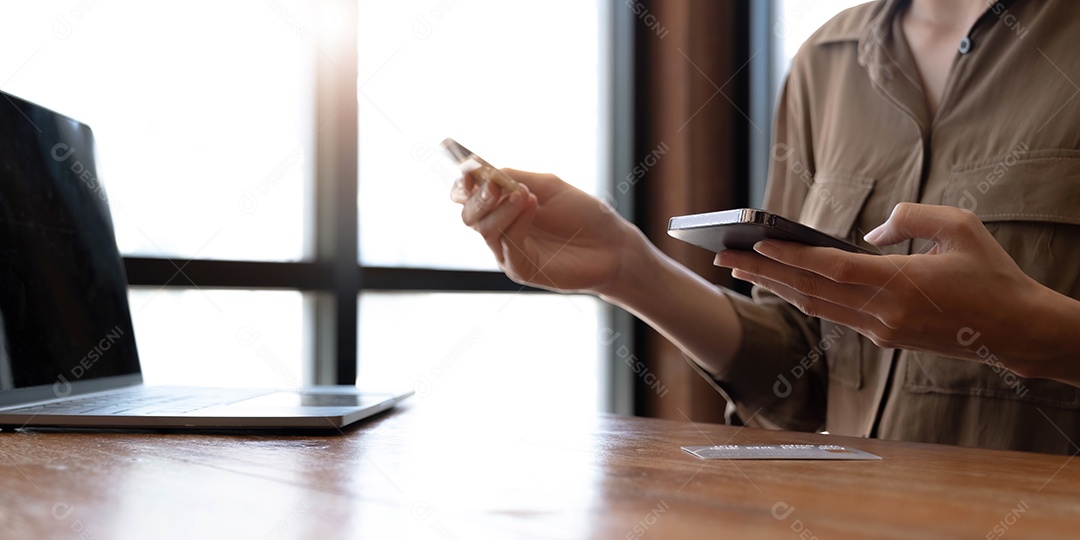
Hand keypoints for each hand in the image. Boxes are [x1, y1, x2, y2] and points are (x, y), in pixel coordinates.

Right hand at [451, 168, 646, 293]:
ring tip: (525, 194)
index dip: (463, 184)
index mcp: (503, 208)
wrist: (612, 244)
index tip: (471, 170)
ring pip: (486, 229)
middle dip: (479, 197)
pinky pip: (508, 246)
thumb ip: (513, 177)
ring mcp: (509, 252)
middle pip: (469, 215)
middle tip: (495, 184)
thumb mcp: (547, 186)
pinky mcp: (522, 269)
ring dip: (502, 207)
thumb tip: (480, 171)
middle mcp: (501, 230)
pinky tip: (532, 207)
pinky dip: (516, 223)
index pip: (467, 198)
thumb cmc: (583, 214)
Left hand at [714, 203, 1055, 376]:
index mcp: (899, 285)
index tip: (754, 244)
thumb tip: (870, 235)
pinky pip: (834, 315)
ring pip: (815, 307)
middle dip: (761, 273)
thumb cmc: (992, 274)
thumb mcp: (960, 226)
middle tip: (722, 256)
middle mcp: (883, 314)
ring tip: (740, 269)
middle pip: (808, 291)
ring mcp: (881, 330)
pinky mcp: (885, 338)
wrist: (1017, 332)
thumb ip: (910, 217)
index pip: (829, 270)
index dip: (788, 258)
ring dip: (775, 287)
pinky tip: (783, 285)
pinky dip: (804, 297)